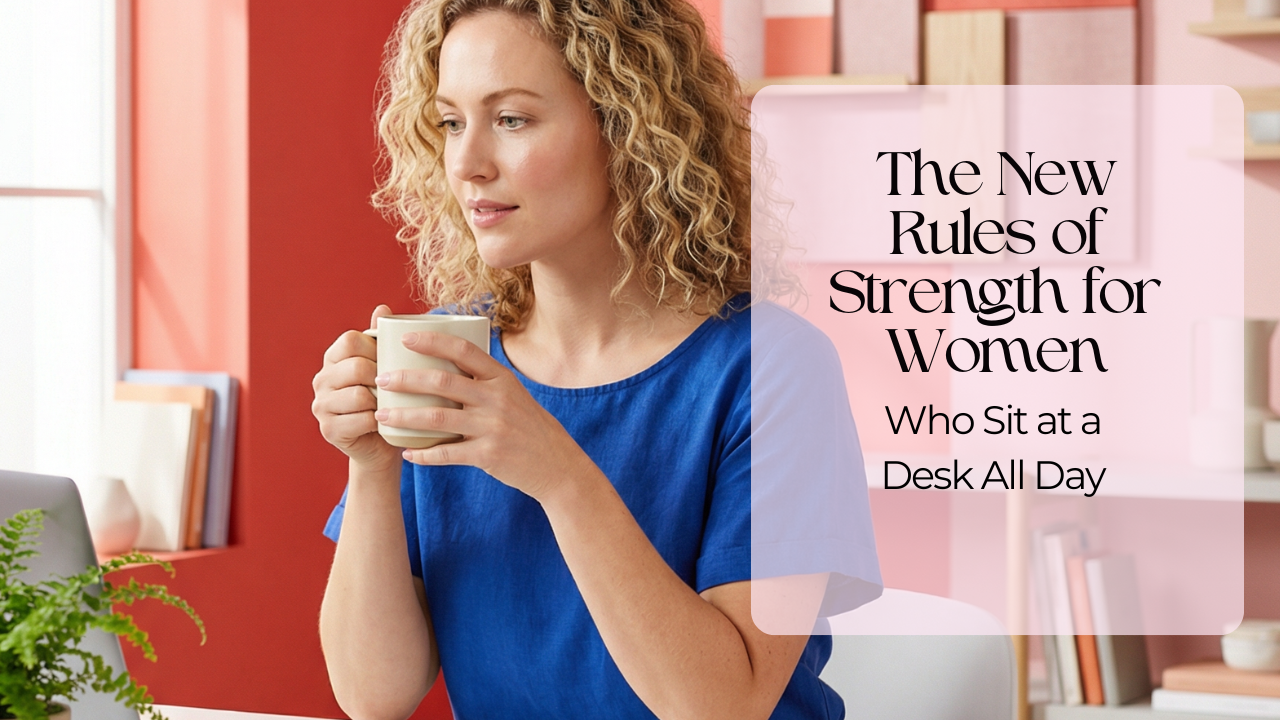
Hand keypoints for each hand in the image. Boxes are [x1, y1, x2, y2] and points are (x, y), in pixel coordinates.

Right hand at [312, 305, 401, 472]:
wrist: (383, 443)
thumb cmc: (387, 400)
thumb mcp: (385, 367)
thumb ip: (381, 339)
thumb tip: (383, 308)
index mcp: (333, 358)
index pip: (350, 340)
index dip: (375, 349)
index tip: (389, 361)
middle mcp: (321, 379)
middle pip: (356, 367)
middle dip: (381, 377)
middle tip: (395, 388)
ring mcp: (321, 405)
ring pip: (358, 395)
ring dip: (381, 402)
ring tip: (389, 405)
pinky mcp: (329, 429)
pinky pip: (360, 420)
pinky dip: (378, 422)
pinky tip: (383, 423)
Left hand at [373, 330, 590, 501]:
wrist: (556, 464)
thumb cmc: (528, 426)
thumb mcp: (513, 394)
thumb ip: (483, 381)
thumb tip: (443, 364)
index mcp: (502, 378)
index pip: (464, 349)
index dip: (433, 340)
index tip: (405, 338)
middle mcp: (497, 399)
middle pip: (442, 381)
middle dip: (406, 378)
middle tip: (382, 379)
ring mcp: (492, 427)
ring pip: (437, 417)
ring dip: (404, 416)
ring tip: (381, 415)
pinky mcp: (488, 455)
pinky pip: (446, 453)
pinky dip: (423, 454)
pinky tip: (406, 453)